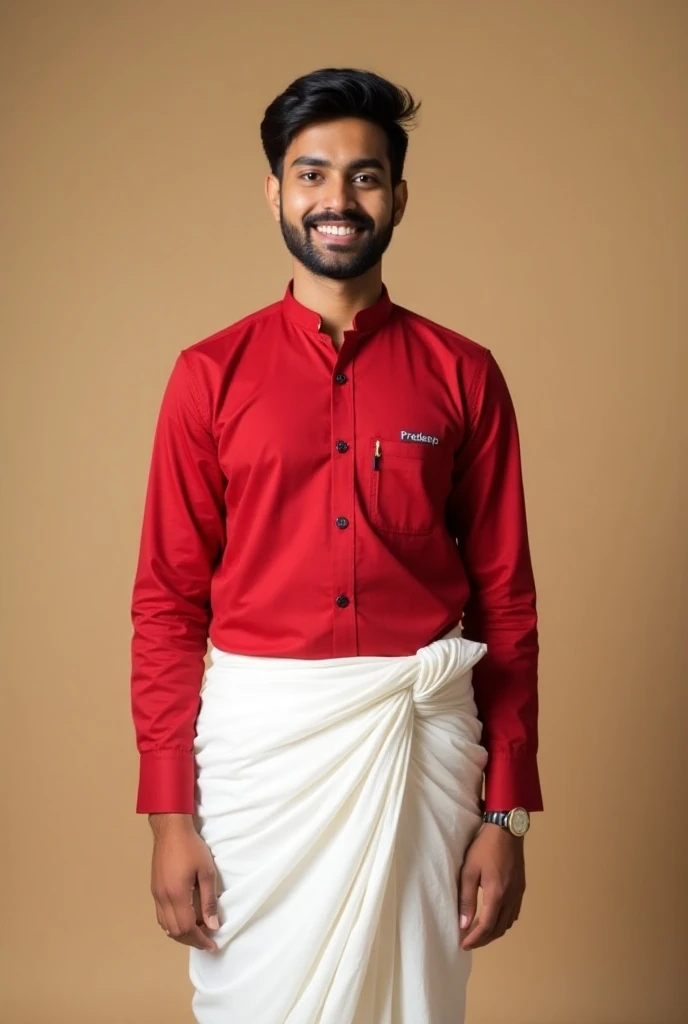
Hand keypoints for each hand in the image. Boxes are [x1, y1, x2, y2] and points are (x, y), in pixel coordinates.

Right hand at [149, 813, 219, 951]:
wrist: (170, 829)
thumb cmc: (191, 846)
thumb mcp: (207, 872)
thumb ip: (209, 900)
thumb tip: (213, 925)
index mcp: (177, 895)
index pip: (188, 928)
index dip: (201, 939)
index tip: (212, 944)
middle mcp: (163, 898)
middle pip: (175, 931)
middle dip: (192, 940)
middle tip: (208, 939)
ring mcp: (156, 894)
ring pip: (166, 926)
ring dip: (182, 933)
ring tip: (198, 931)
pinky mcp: (155, 889)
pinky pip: (161, 916)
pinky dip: (172, 924)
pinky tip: (185, 918)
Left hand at [458, 823, 525, 950]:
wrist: (506, 830)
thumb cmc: (484, 848)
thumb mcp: (469, 871)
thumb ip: (467, 899)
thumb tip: (463, 924)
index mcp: (497, 894)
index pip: (486, 926)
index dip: (475, 939)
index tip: (463, 944)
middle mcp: (511, 898)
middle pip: (499, 929)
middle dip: (483, 939)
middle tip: (469, 942)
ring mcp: (518, 893)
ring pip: (508, 922)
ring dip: (494, 932)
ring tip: (480, 933)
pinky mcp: (521, 887)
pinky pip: (514, 913)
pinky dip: (503, 922)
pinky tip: (494, 918)